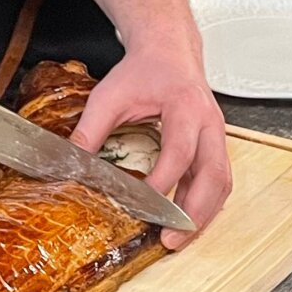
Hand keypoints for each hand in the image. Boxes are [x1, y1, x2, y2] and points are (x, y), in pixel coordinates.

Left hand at [71, 35, 231, 247]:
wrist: (168, 52)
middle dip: (194, 212)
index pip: (179, 152)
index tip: (141, 205)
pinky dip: (205, 205)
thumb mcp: (108, 96)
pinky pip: (218, 181)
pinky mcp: (214, 147)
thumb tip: (70, 165)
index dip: (163, 182)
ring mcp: (217, 136)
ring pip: (221, 183)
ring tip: (179, 239)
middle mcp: (209, 124)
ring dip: (203, 215)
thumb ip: (89, 131)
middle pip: (214, 175)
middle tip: (170, 238)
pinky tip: (186, 222)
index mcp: (185, 107)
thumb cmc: (144, 71)